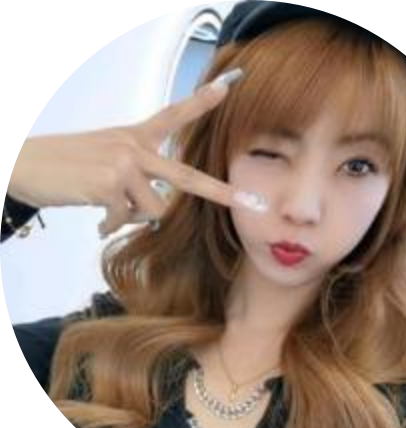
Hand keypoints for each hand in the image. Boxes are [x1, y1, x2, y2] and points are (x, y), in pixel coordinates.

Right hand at [8, 69, 267, 237]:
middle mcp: (134, 146)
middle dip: (216, 191)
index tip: (228, 87)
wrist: (24, 165)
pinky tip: (97, 220)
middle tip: (243, 201)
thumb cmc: (68, 164)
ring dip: (132, 216)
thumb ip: (137, 177)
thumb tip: (153, 211)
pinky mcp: (110, 184)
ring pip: (152, 209)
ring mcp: (123, 164)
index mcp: (135, 136)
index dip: (202, 101)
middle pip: (184, 175)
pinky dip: (110, 224)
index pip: (174, 115)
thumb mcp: (106, 158)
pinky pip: (125, 218)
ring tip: (109, 211)